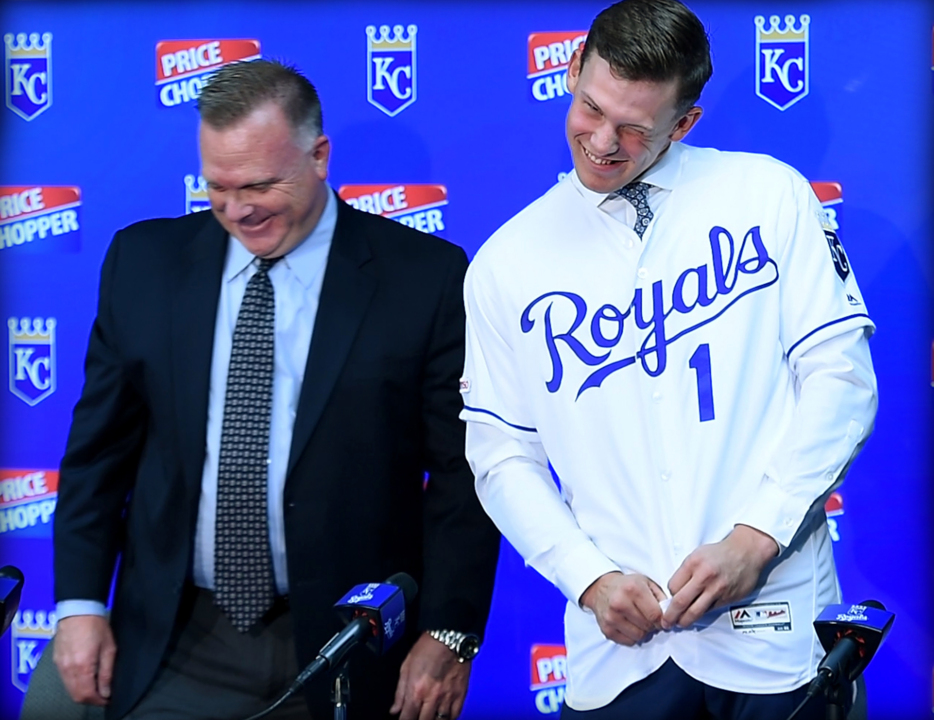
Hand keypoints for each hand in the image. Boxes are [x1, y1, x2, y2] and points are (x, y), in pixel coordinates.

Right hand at [53, 615, 116, 705]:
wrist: (77, 609)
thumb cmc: (96, 625)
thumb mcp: (109, 648)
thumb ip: (107, 672)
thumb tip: (106, 691)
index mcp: (82, 667)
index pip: (87, 695)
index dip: (99, 701)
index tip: (108, 699)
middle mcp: (68, 669)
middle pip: (76, 695)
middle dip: (90, 699)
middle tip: (103, 695)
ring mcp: (60, 665)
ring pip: (69, 689)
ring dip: (82, 693)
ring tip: (96, 687)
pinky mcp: (56, 661)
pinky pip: (64, 680)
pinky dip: (74, 684)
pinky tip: (85, 677)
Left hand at [390, 631, 470, 719]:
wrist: (449, 637)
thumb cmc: (426, 648)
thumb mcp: (406, 667)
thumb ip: (400, 692)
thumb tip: (394, 710)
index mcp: (416, 691)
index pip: (407, 718)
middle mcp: (432, 698)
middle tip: (416, 717)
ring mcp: (448, 697)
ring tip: (429, 717)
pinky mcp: (461, 694)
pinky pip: (455, 715)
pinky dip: (449, 719)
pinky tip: (444, 717)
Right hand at [579, 571, 666, 645]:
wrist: (601, 588)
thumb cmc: (626, 585)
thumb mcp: (646, 583)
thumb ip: (661, 597)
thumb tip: (670, 615)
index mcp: (633, 589)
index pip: (655, 615)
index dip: (662, 619)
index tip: (662, 618)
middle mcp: (620, 603)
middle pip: (648, 626)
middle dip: (652, 624)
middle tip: (649, 617)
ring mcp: (611, 617)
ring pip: (639, 636)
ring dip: (643, 631)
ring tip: (639, 621)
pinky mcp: (606, 629)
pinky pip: (629, 641)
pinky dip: (632, 636)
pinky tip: (630, 625)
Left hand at [663, 524, 779, 629]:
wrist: (746, 552)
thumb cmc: (720, 553)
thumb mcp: (697, 555)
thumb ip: (686, 572)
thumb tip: (674, 590)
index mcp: (693, 563)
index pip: (673, 586)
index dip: (668, 596)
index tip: (667, 601)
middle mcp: (704, 577)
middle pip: (680, 602)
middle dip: (670, 615)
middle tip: (666, 622)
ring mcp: (717, 589)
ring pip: (695, 611)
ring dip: (685, 620)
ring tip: (679, 624)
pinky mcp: (727, 598)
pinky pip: (710, 610)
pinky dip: (701, 614)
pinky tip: (697, 615)